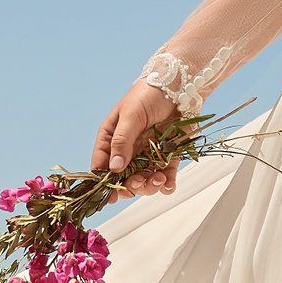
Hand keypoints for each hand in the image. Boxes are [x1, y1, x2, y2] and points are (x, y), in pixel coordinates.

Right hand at [91, 82, 183, 203]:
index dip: (104, 182)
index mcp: (111, 138)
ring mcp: (148, 154)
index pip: (102, 165)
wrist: (179, 86)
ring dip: (149, 185)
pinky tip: (168, 185)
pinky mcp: (168, 156)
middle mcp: (128, 150)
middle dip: (131, 185)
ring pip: (144, 180)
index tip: (111, 196)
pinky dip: (166, 184)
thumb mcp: (130, 115)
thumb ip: (122, 141)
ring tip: (157, 179)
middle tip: (139, 182)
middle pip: (124, 178)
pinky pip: (165, 175)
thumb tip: (114, 169)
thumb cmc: (148, 95)